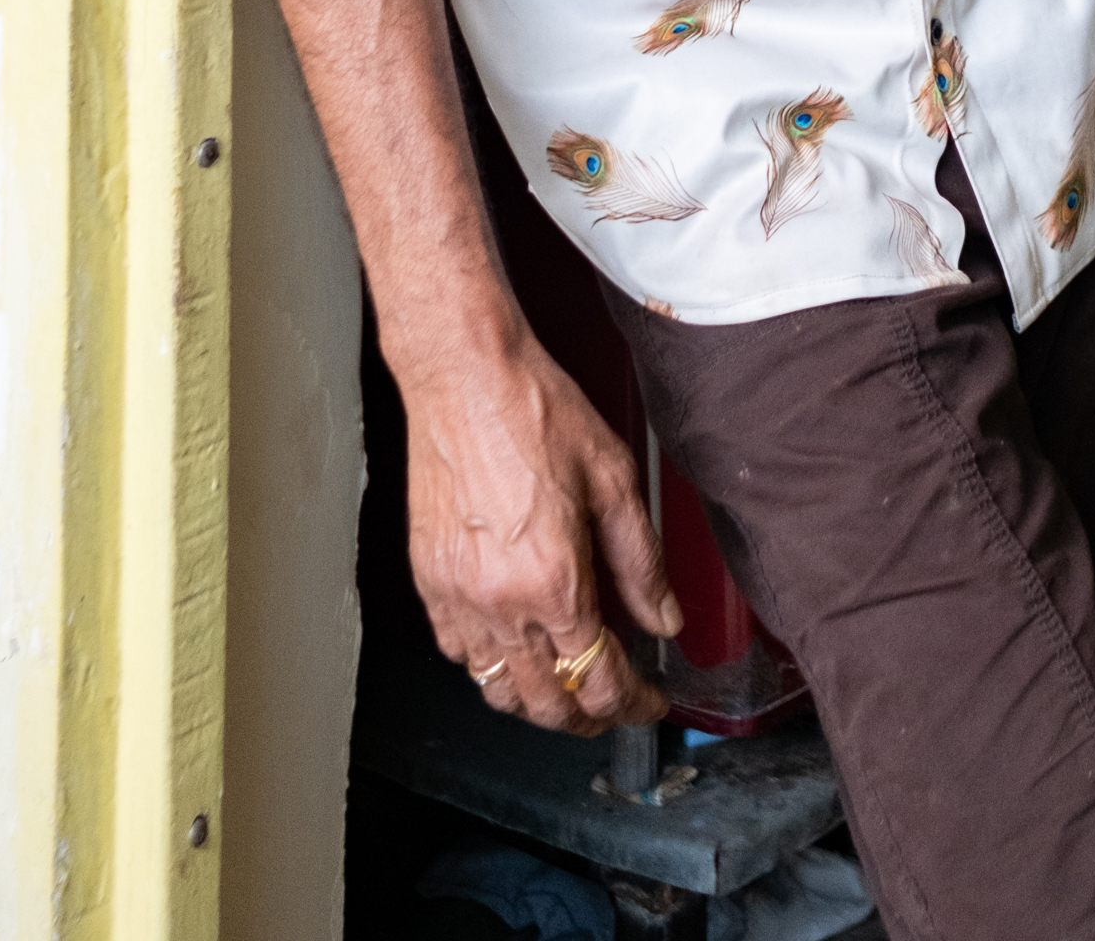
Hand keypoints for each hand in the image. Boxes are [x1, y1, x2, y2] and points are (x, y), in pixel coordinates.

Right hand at [402, 331, 682, 732]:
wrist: (465, 376)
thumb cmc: (535, 411)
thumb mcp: (614, 478)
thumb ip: (642, 560)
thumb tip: (666, 618)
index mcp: (555, 579)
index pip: (599, 680)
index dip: (632, 704)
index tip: (649, 703)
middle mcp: (502, 601)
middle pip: (547, 705)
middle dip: (588, 718)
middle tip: (614, 704)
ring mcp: (457, 597)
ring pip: (498, 691)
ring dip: (538, 703)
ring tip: (568, 687)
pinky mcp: (428, 581)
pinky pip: (459, 655)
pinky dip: (491, 668)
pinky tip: (515, 647)